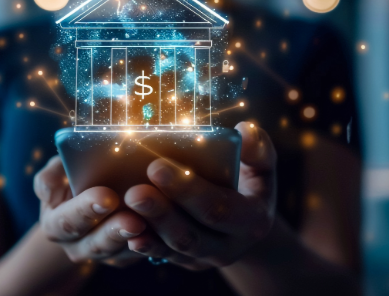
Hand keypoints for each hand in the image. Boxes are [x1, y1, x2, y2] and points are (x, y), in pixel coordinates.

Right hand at [34, 156, 146, 266]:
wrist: (87, 199)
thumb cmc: (71, 179)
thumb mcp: (57, 173)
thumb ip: (52, 175)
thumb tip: (52, 182)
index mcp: (55, 224)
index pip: (67, 220)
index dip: (85, 210)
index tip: (106, 197)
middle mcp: (76, 245)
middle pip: (96, 243)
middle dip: (115, 231)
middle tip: (134, 220)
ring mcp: (104, 254)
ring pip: (120, 251)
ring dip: (136, 239)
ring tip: (150, 225)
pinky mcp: (127, 256)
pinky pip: (141, 253)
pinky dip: (152, 243)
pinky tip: (162, 230)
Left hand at [123, 122, 276, 269]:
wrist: (247, 223)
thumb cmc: (250, 182)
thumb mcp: (262, 167)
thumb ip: (258, 149)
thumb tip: (245, 129)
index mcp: (251, 221)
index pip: (217, 207)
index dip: (187, 190)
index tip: (157, 166)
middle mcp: (228, 247)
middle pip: (190, 234)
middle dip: (160, 212)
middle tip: (134, 190)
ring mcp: (204, 257)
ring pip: (172, 247)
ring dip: (147, 227)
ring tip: (125, 205)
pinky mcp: (184, 260)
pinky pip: (161, 255)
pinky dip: (143, 244)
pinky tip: (126, 230)